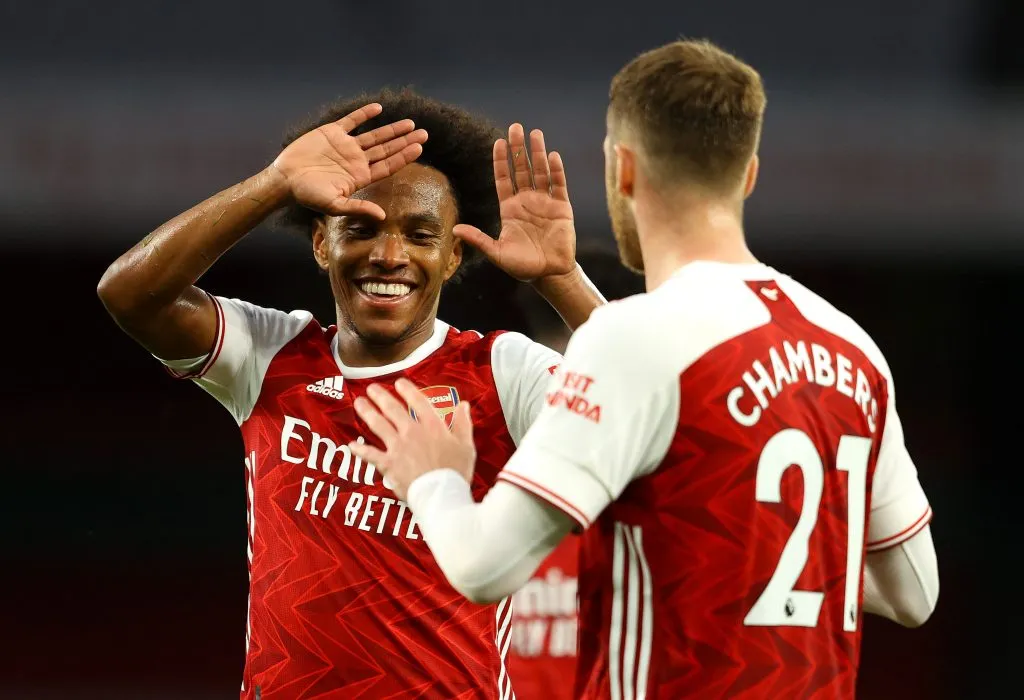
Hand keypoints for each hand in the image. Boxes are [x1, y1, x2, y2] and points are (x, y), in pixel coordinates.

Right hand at [270, 103, 427, 219]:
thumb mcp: (334, 205)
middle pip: (387, 150)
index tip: (419, 148)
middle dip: (405, 142)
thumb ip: (358, 208)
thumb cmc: (308, 195)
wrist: (285, 179)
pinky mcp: (332, 133)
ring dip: (392, 129)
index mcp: (360, 177)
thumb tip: (382, 216)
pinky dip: (364, 114)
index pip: (388, 166)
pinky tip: (378, 108)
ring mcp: (346, 146)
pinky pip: (352, 121)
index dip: (404, 157)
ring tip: (410, 123)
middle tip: (425, 133)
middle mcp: (356, 161)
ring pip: (374, 135)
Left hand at [348, 379, 476, 501]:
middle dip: (381, 396)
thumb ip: (463, 423)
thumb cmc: (456, 472)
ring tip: (359, 403)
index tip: (399, 383)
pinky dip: (360, 451)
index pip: (418, 401)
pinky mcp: (389, 464)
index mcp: (433, 426)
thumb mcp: (466, 445)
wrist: (440, 495)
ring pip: (379, 425)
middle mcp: (412, 432)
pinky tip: (351, 446)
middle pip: (393, 409)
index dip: (407, 390)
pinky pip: (370, 455)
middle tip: (371, 388)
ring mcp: (398, 447)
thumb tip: (463, 405)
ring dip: (367, 412)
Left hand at [455, 124, 575, 281]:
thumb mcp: (497, 253)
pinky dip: (556, 170)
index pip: (504, 179)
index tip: (498, 142)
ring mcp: (545, 202)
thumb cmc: (522, 266)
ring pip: (540, 172)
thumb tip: (455, 230)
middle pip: (521, 169)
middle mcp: (526, 201)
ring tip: (535, 133)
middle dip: (518, 149)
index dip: (501, 161)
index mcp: (510, 209)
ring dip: (537, 153)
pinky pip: (559, 185)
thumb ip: (478, 239)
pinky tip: (552, 155)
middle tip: (515, 127)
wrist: (549, 274)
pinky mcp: (562, 207)